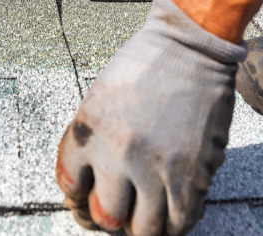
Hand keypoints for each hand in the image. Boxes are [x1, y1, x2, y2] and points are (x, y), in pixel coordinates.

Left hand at [56, 0, 245, 235]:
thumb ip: (93, 139)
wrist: (190, 46)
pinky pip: (183, 220)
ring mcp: (158, 166)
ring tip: (145, 215)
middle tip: (116, 211)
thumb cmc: (146, 63)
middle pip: (106, 217)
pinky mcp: (194, 172)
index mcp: (89, 129)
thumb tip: (94, 179)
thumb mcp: (100, 94)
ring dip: (143, 227)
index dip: (75, 198)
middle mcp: (119, 153)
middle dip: (108, 218)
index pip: (68, 184)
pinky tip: (172, 210)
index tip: (84, 199)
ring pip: (146, 230)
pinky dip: (175, 222)